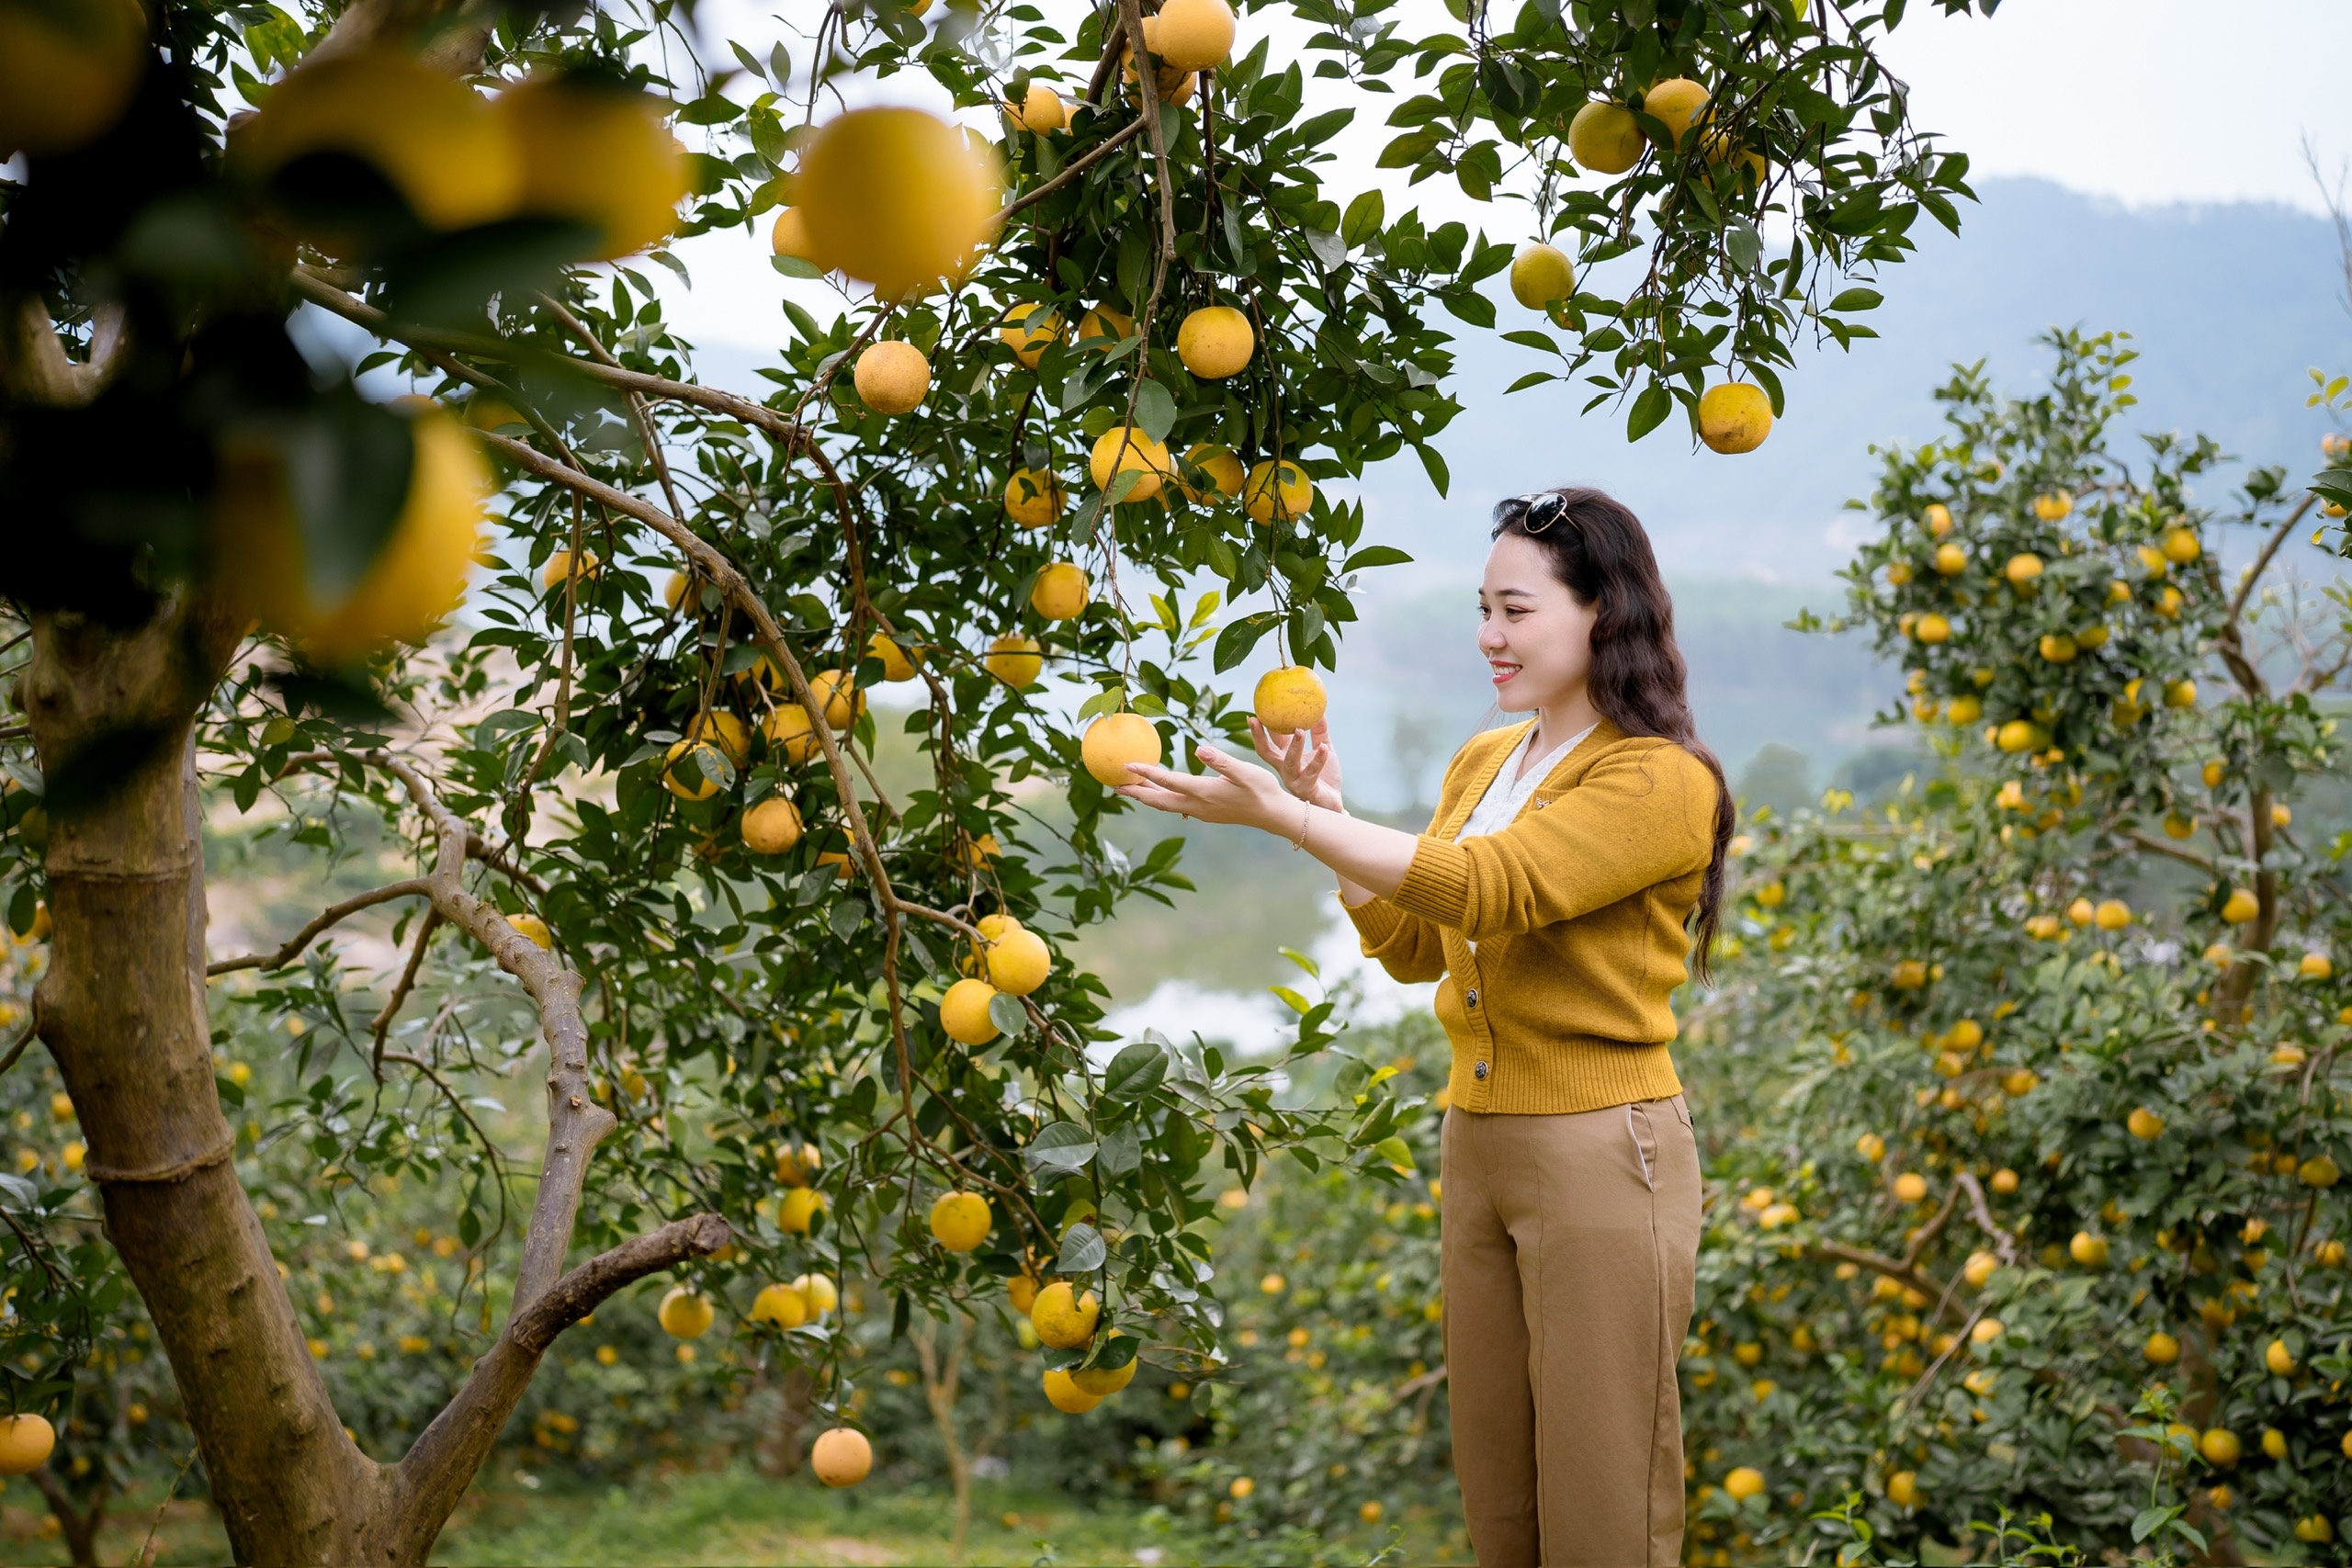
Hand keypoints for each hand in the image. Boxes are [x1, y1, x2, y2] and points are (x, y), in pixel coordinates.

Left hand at [1115, 742, 1299, 833]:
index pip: (1167, 781)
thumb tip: (1198, 750)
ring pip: (1166, 805)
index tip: (1127, 765)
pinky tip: (1160, 793)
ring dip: (1147, 797)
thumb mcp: (1244, 771)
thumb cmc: (1262, 790)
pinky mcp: (1206, 813)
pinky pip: (1176, 806)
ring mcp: (1201, 812)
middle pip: (1158, 800)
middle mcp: (1197, 805)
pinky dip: (1162, 799)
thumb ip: (1220, 760)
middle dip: (1136, 793)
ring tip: (1130, 789)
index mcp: (1203, 792)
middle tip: (1115, 786)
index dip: (1146, 773)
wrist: (1274, 815)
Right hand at [1248, 716, 1343, 812]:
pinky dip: (1318, 760)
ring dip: (1293, 746)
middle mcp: (1285, 769)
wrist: (1332, 804)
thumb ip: (1320, 732)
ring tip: (1299, 730)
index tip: (1254, 713)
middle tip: (1256, 719)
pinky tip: (1323, 748)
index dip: (1261, 728)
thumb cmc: (1325, 777)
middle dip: (1259, 736)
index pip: (1270, 740)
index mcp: (1286, 758)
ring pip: (1289, 762)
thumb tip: (1319, 711)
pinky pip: (1311, 773)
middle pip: (1266, 752)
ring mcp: (1294, 780)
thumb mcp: (1323, 749)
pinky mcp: (1307, 789)